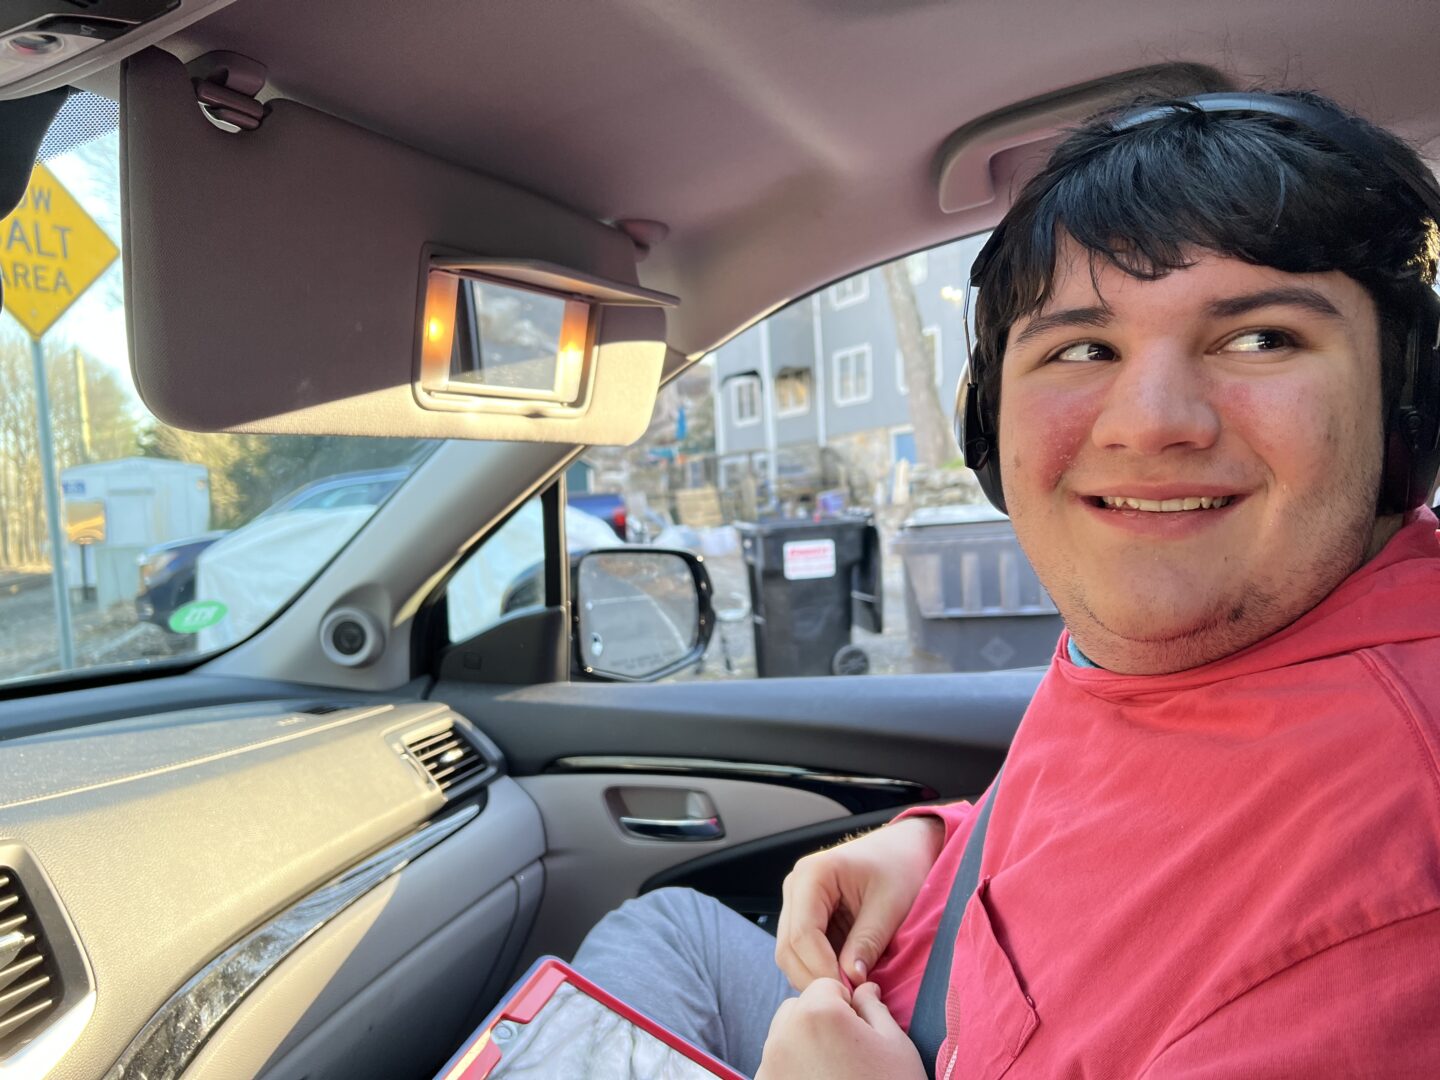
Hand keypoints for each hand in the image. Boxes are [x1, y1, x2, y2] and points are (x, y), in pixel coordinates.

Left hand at [755, 979, 926, 1079]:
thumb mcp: (895, 1044)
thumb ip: (874, 1007)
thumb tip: (864, 989)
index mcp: (817, 1014)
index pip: (826, 987)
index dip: (847, 1005)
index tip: (861, 1032)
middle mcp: (783, 1036)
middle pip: (797, 1008)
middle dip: (819, 1020)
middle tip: (848, 1053)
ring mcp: (769, 1067)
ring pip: (783, 1037)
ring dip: (803, 1044)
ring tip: (834, 1073)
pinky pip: (776, 1066)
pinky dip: (792, 1071)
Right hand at [775, 816, 943, 989]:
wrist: (903, 848)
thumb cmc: (900, 867)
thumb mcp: (891, 903)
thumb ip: (868, 940)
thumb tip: (850, 979)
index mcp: (812, 874)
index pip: (802, 935)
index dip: (823, 970)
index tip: (851, 993)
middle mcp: (795, 886)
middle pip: (788, 948)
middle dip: (816, 978)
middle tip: (850, 1001)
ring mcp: (796, 901)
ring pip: (790, 954)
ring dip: (816, 976)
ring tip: (851, 991)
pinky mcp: (805, 915)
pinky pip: (802, 951)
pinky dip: (820, 968)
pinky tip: (846, 978)